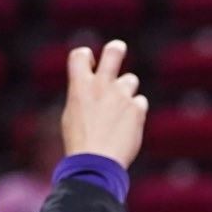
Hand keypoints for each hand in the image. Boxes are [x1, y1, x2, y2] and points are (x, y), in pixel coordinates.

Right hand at [61, 39, 147, 166]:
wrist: (96, 163)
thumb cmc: (80, 143)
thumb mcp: (72, 115)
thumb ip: (83, 95)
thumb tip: (89, 88)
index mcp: (79, 85)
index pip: (80, 54)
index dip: (86, 56)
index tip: (91, 64)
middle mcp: (102, 85)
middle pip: (114, 51)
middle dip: (116, 48)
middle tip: (118, 49)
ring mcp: (122, 95)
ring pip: (130, 80)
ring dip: (126, 92)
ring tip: (118, 114)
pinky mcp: (137, 109)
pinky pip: (140, 103)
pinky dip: (135, 113)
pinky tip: (126, 128)